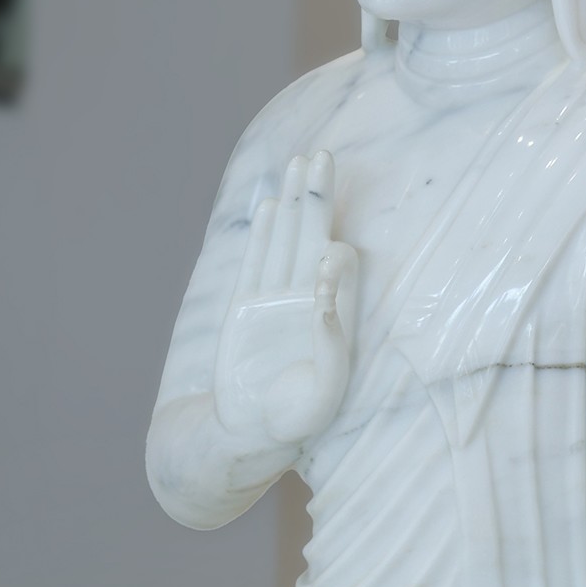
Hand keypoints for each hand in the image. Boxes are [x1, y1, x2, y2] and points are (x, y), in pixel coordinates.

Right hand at [213, 151, 357, 449]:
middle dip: (320, 196)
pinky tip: (270, 204)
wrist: (248, 432)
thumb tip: (324, 293)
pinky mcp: (245, 305)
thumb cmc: (294, 420)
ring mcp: (275, 299)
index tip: (325, 262)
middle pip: (315, 235)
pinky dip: (263, 232)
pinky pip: (255, 260)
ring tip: (299, 162)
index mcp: (337, 317)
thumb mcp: (324, 391)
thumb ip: (331, 344)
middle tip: (324, 154)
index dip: (335, 256)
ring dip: (293, 201)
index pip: (340, 266)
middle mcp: (307, 299)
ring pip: (285, 238)